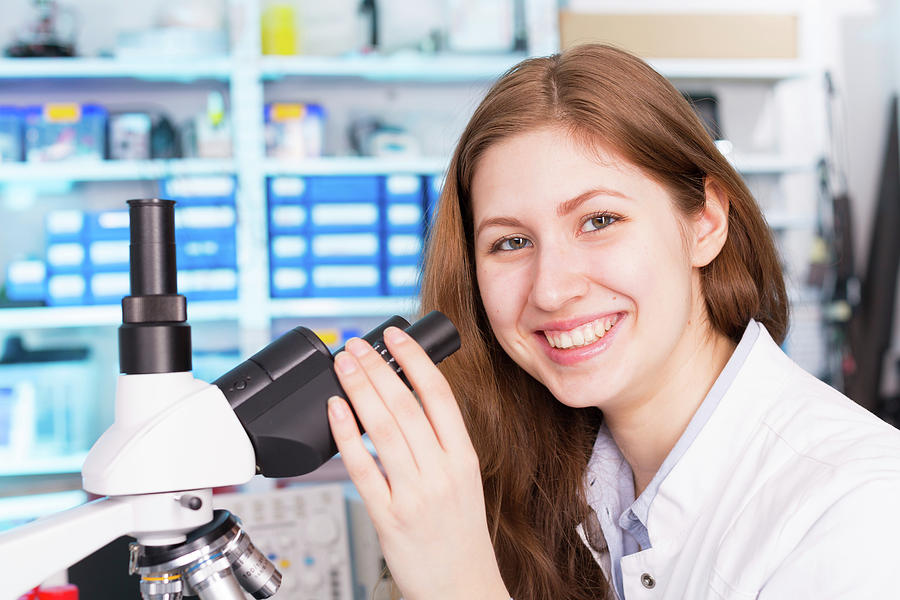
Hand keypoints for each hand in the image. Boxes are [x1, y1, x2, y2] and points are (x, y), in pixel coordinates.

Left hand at [327, 326, 508, 599]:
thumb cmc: (459, 533)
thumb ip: (437, 441)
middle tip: (353, 346)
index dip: (414, 359)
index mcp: (462, 457)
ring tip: (342, 367)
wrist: (461, 587)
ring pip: (383, 430)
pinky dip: (346, 436)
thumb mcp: (463, 479)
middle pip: (405, 406)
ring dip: (359, 391)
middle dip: (376, 369)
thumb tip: (402, 397)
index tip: (394, 336)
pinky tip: (335, 411)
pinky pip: (363, 469)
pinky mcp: (389, 518)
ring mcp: (415, 495)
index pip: (439, 395)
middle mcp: (441, 472)